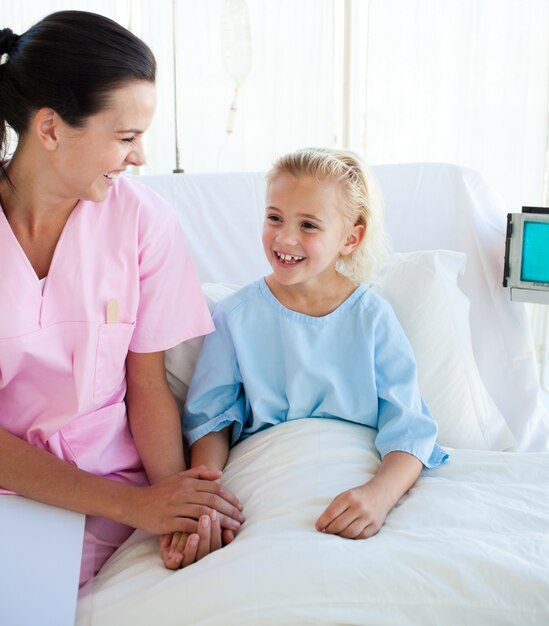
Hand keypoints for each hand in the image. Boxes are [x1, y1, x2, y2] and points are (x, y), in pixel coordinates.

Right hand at [123, 465, 243, 535]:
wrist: (135, 503)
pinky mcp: (168, 522)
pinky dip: (203, 530)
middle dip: (230, 510)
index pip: (215, 487)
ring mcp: (175, 507)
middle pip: (213, 500)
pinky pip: (190, 526)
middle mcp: (183, 492)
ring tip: (233, 529)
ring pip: (205, 513)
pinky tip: (214, 535)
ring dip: (222, 522)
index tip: (239, 506)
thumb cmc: (159, 492)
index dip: (230, 497)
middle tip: (241, 519)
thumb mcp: (178, 477)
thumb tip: (220, 474)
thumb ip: (199, 473)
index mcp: (187, 481)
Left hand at [160, 510, 223, 568]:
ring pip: (190, 559)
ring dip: (193, 548)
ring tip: (194, 535)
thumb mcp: (201, 519)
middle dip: (206, 535)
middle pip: (205, 552)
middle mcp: (197, 557)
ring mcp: (183, 560)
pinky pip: (172, 564)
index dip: (217, 530)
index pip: (216, 543)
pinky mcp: (169, 562)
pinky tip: (177, 553)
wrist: (163, 519)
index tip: (216, 514)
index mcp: (208, 548)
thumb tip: (238, 525)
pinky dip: (176, 559)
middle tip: (206, 518)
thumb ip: (218, 521)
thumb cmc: (188, 520)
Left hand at [315, 481, 391, 538]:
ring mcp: (368, 517)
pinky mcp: (375, 526)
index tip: (318, 527)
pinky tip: (348, 533)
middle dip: (330, 530)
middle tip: (327, 531)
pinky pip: (360, 536)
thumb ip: (334, 508)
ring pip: (349, 533)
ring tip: (337, 533)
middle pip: (339, 525)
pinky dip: (352, 537)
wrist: (381, 493)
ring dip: (340, 535)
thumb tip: (322, 525)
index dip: (322, 522)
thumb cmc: (358, 496)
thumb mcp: (344, 495)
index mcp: (349, 497)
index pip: (331, 513)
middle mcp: (359, 507)